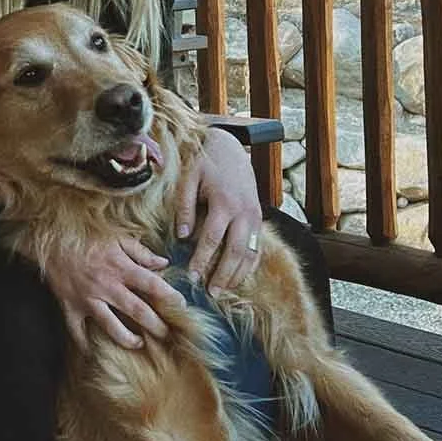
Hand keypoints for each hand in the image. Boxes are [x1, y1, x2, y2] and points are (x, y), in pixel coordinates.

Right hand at [43, 238, 185, 349]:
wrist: (51, 241)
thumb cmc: (87, 238)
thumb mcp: (117, 238)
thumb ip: (141, 252)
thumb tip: (164, 263)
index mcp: (120, 268)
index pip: (152, 285)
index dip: (170, 296)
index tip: (182, 306)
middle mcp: (107, 286)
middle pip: (137, 311)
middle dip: (156, 325)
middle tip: (167, 334)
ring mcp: (88, 300)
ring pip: (111, 327)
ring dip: (128, 339)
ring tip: (138, 344)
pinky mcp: (71, 307)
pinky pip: (78, 332)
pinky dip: (85, 344)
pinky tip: (94, 352)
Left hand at [176, 128, 262, 293]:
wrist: (232, 147)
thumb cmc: (205, 163)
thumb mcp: (189, 179)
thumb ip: (185, 207)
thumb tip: (182, 236)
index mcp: (225, 203)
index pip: (212, 239)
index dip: (202, 261)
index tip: (192, 278)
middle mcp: (244, 212)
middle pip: (235, 252)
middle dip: (223, 275)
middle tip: (211, 293)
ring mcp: (255, 217)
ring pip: (250, 253)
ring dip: (238, 275)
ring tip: (223, 291)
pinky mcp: (259, 218)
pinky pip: (257, 247)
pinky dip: (250, 265)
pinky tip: (239, 278)